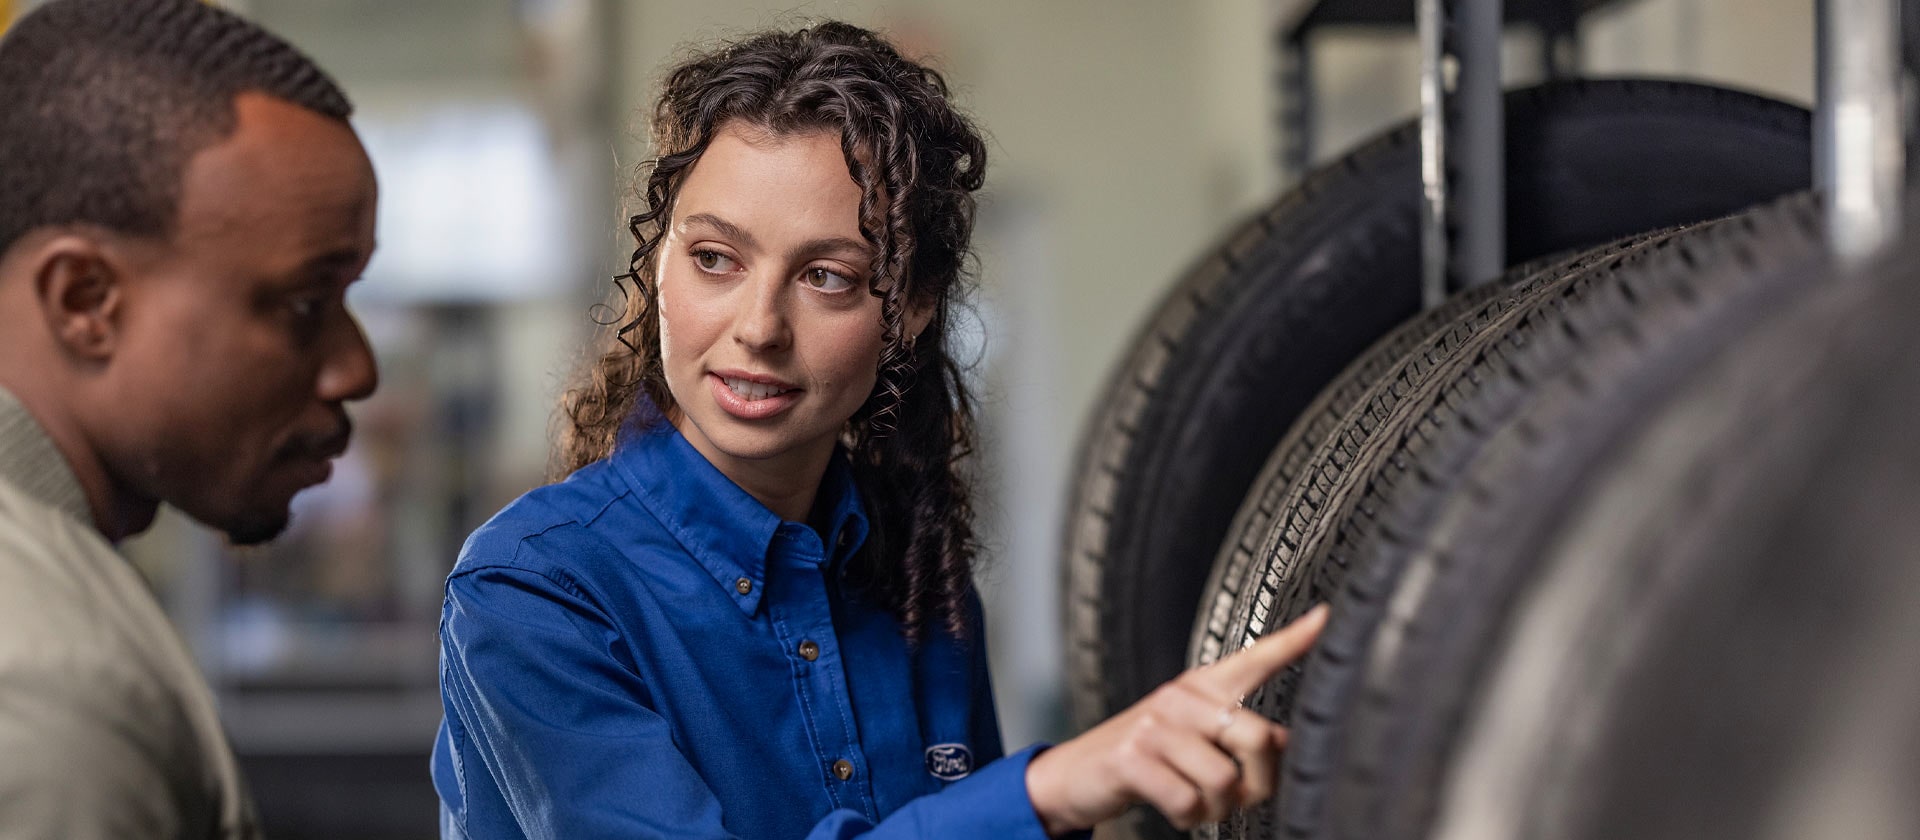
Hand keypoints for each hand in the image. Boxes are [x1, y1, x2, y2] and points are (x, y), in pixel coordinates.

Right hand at [1026, 604, 1327, 834]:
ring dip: (1218, 808)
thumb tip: (1287, 743)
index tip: (1326, 617)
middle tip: (1240, 797)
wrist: (1076, 772)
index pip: (1255, 659)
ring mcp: (1155, 726)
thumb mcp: (1193, 736)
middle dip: (1259, 783)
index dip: (1293, 641)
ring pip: (1224, 780)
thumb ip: (1240, 734)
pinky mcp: (1132, 758)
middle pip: (1258, 738)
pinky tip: (1176, 809)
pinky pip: (1188, 801)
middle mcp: (1181, 699)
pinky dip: (1188, 818)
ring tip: (1199, 803)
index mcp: (1201, 688)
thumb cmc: (1145, 755)